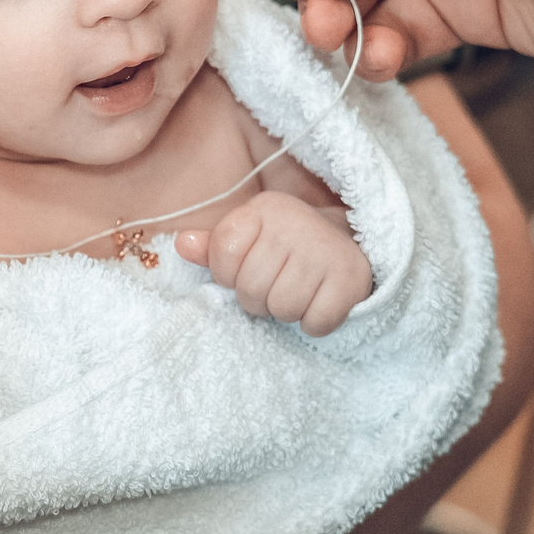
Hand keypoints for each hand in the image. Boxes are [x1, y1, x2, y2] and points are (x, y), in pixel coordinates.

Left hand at [175, 194, 373, 336]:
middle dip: (258, 299)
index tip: (245, 269)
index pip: (223, 251)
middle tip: (274, 287)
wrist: (345, 245)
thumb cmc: (284, 247)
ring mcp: (326, 249)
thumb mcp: (248, 238)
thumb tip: (182, 244)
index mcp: (264, 210)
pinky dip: (314, 323)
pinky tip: (318, 302)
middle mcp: (295, 222)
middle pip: (251, 288)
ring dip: (286, 312)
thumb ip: (213, 246)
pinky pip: (316, 322)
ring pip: (283, 308)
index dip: (228, 274)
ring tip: (296, 293)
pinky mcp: (351, 277)